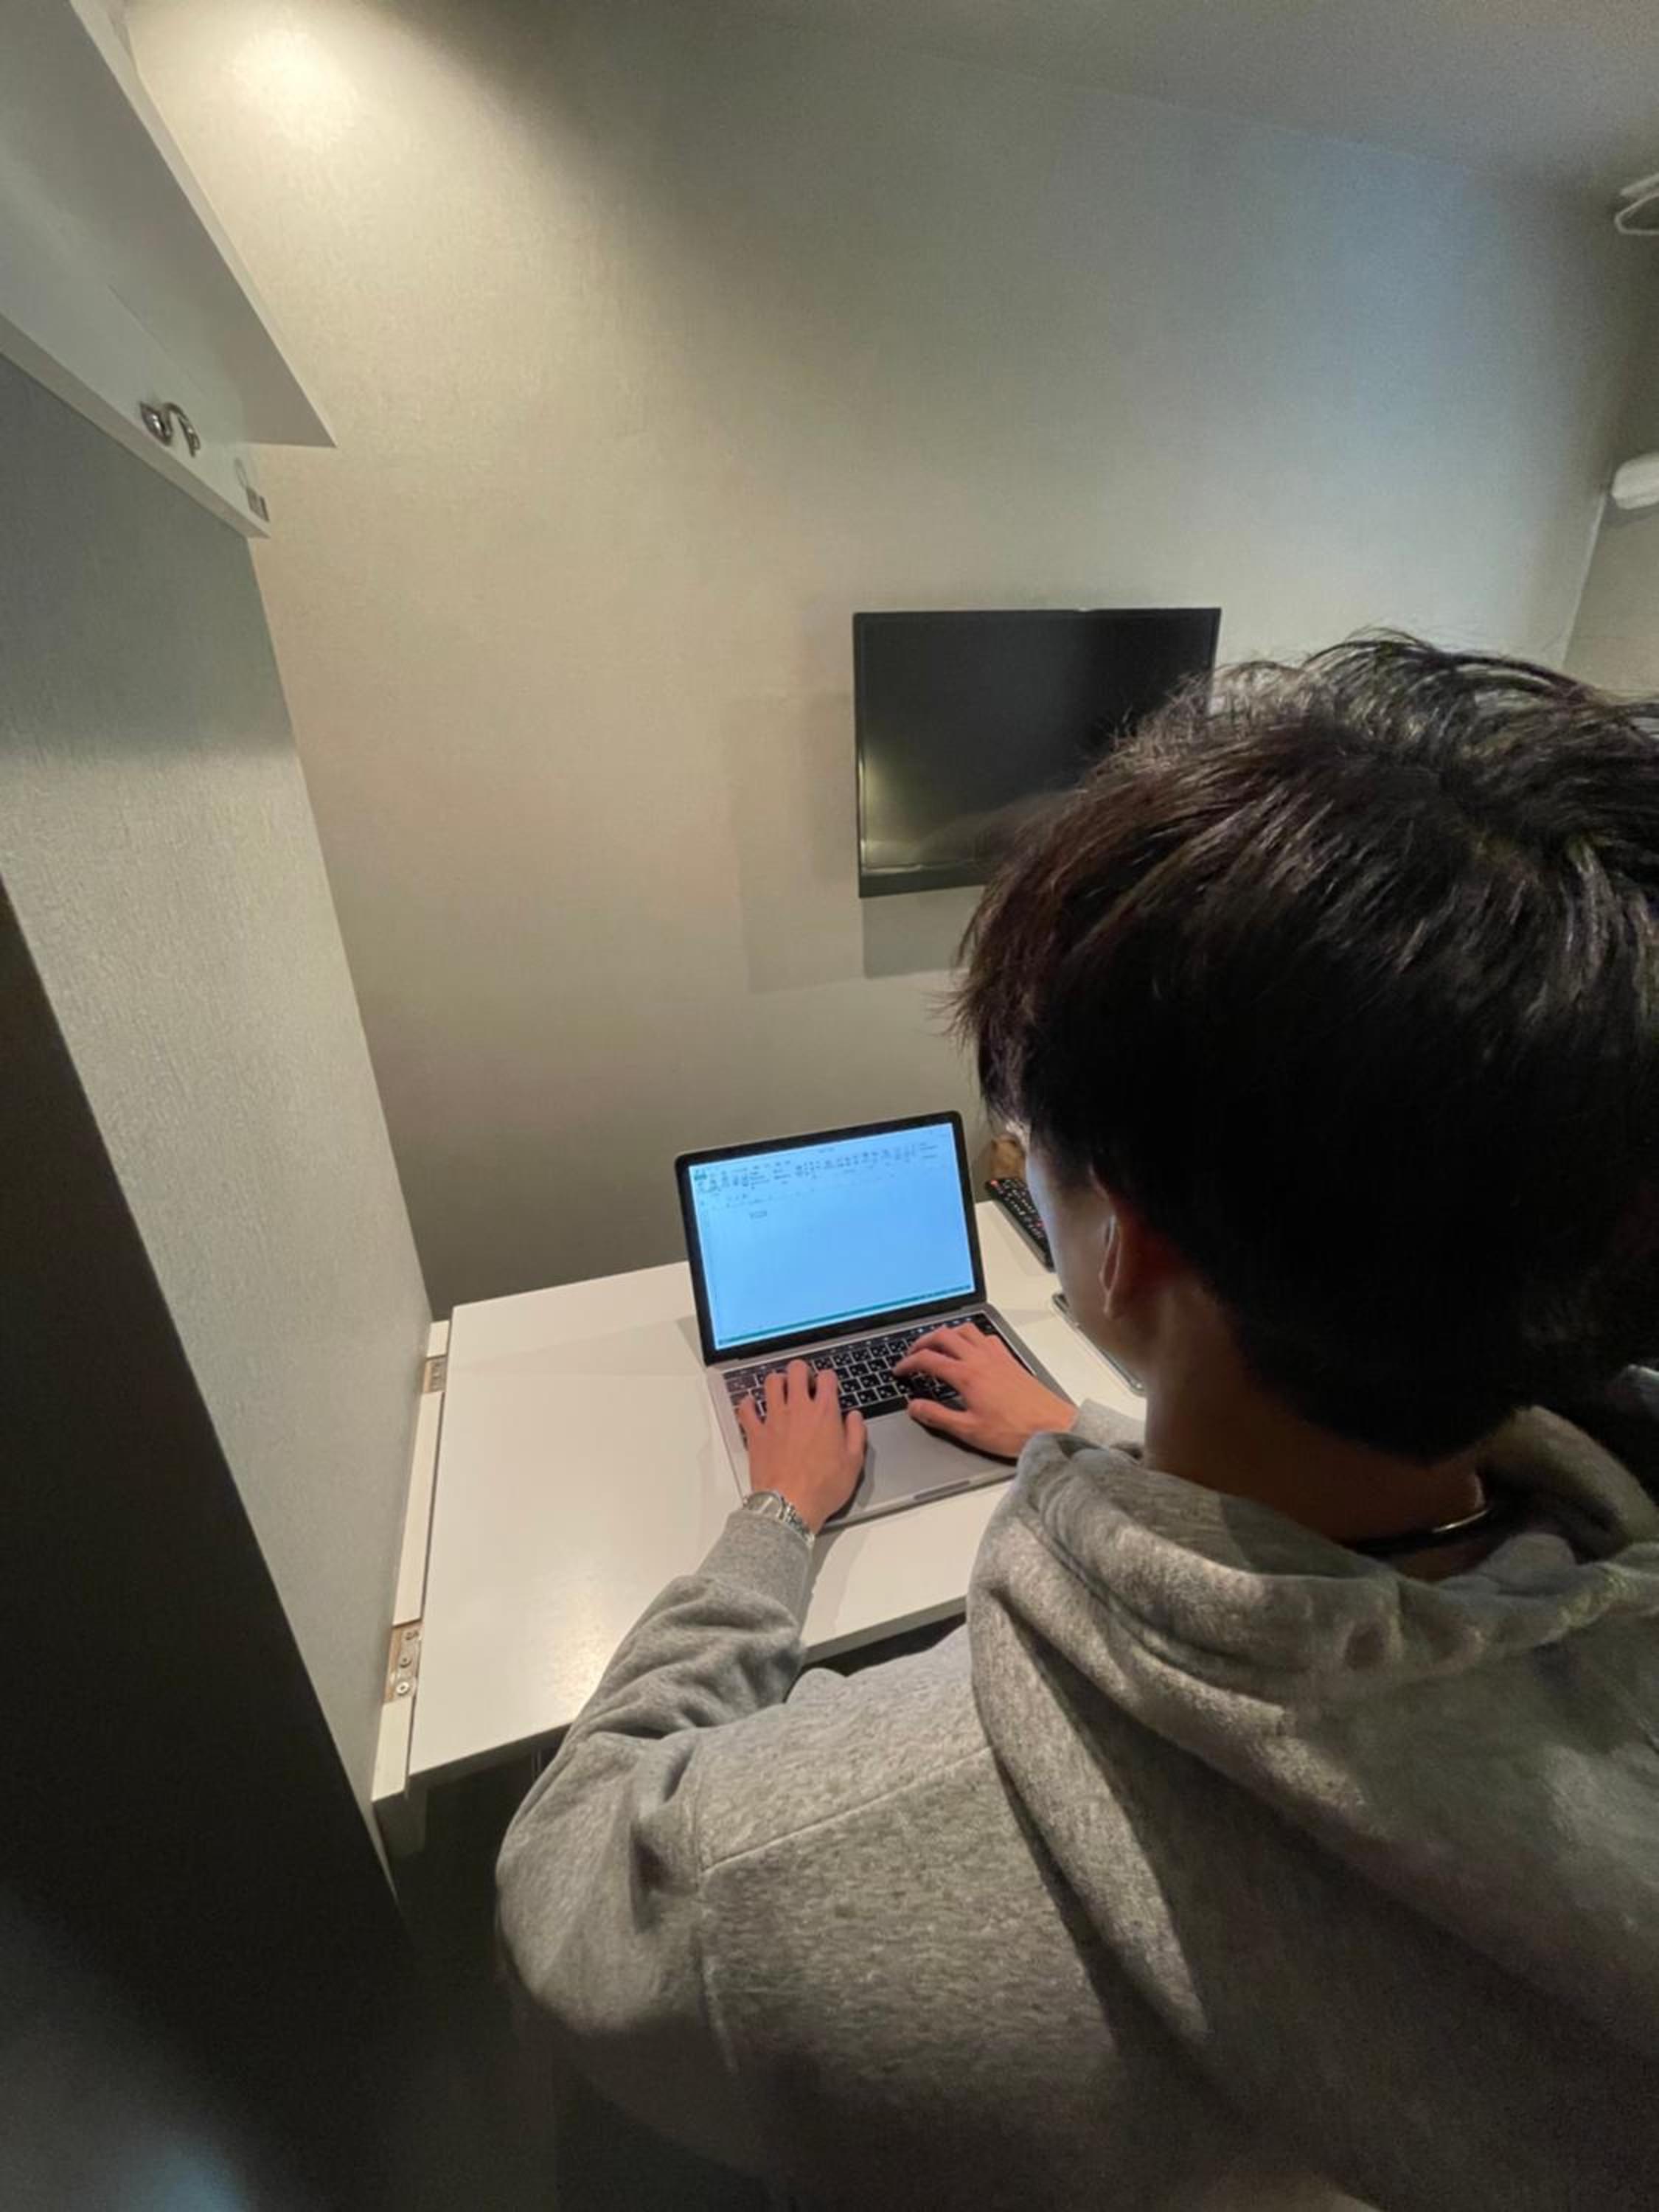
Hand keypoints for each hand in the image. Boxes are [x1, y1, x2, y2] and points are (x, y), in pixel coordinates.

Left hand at [735, 1360, 865, 1532]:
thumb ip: (856, 1433)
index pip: (827, 1378)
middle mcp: (798, 1409)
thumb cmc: (822, 1487)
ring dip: (777, 1381)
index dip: (829, 1378)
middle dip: (802, 1371)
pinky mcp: (756, 1433)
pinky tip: (752, 1405)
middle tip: (804, 1382)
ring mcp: (774, 1419)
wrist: (790, 1505)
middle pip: (796, 1371)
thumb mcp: (854, 1462)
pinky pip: (746, 1409)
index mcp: (824, 1413)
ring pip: (771, 1383)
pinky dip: (748, 1404)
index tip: (828, 1386)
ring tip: (782, 1389)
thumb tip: (854, 1417)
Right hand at [892, 1324, 1075, 1460]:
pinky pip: (985, 1337)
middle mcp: (980, 1359)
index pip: (928, 1359)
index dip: (908, 1363)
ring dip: (946, 1334)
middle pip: (943, 1336)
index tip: (899, 1371)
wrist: (1051, 1426)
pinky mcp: (1009, 1360)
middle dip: (922, 1341)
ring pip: (965, 1330)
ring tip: (937, 1346)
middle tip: (912, 1353)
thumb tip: (914, 1407)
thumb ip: (938, 1416)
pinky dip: (970, 1337)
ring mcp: (996, 1356)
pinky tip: (970, 1349)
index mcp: (967, 1375)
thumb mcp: (969, 1430)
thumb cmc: (1013, 1431)